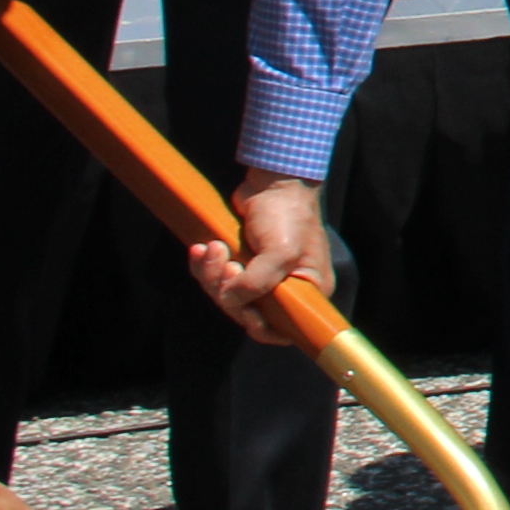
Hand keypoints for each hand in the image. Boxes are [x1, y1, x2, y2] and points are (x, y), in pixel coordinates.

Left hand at [186, 171, 331, 340]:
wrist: (274, 180)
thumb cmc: (288, 214)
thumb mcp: (280, 252)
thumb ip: (256, 283)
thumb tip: (228, 300)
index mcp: (308, 290)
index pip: (283, 329)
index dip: (258, 326)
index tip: (243, 309)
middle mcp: (286, 288)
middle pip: (246, 311)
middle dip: (227, 290)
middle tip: (225, 262)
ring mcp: (262, 276)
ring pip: (226, 294)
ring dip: (211, 273)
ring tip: (212, 246)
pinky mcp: (243, 262)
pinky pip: (215, 277)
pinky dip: (203, 266)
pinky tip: (201, 248)